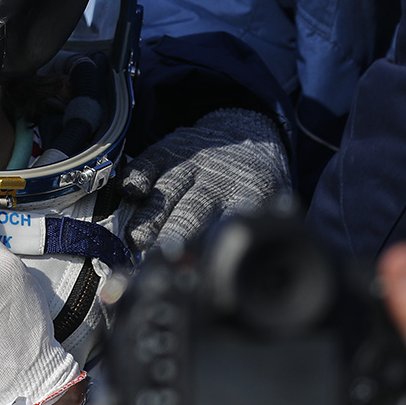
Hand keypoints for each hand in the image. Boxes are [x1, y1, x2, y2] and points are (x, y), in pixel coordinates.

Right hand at [120, 108, 287, 253]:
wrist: (245, 132)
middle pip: (192, 213)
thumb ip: (268, 234)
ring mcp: (189, 165)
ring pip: (166, 192)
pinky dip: (136, 177)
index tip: (199, 269)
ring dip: (149, 217)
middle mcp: (217, 180)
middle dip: (173, 238)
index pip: (232, 225)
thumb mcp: (275, 204)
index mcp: (250, 196)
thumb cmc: (255, 182)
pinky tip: (130, 193)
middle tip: (158, 261)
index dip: (212, 248)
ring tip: (137, 240)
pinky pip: (147, 163)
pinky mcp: (166, 151)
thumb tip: (265, 273)